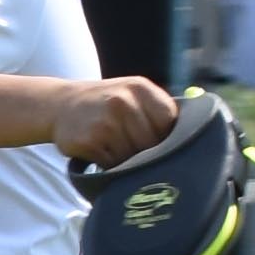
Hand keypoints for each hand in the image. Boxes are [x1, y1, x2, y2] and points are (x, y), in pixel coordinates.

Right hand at [50, 74, 184, 167]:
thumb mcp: (133, 93)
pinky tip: (103, 155)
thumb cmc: (107, 102)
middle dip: (148, 153)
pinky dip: (111, 166)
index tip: (161, 144)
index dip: (168, 138)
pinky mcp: (87, 141)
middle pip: (151, 143)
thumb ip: (158, 109)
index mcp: (140, 88)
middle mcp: (122, 102)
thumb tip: (193, 137)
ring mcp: (103, 122)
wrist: (61, 104)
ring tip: (118, 152)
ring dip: (128, 162)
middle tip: (139, 153)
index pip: (169, 122)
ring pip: (132, 157)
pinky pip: (111, 165)